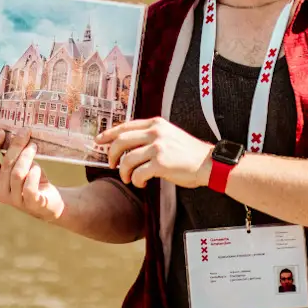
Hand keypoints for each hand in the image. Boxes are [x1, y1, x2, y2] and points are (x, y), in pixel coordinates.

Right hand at [0, 129, 64, 222]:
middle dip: (16, 146)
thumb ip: (13, 155)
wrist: (50, 202)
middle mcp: (0, 193)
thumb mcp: (20, 166)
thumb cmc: (32, 180)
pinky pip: (29, 187)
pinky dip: (34, 174)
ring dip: (27, 156)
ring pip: (17, 174)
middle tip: (25, 132)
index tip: (1, 132)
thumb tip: (13, 133)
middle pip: (6, 164)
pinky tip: (38, 168)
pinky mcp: (31, 204)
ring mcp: (15, 200)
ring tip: (34, 146)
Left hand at [97, 118, 214, 189]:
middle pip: (121, 141)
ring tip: (128, 178)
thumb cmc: (188, 153)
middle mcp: (155, 133)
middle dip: (112, 154)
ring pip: (127, 160)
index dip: (109, 133)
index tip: (98, 140)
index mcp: (156, 124)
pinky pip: (138, 174)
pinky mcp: (161, 164)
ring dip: (123, 172)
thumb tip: (128, 144)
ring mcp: (158, 148)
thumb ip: (151, 135)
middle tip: (111, 165)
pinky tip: (140, 183)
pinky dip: (136, 181)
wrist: (208, 163)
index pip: (125, 126)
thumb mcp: (169, 135)